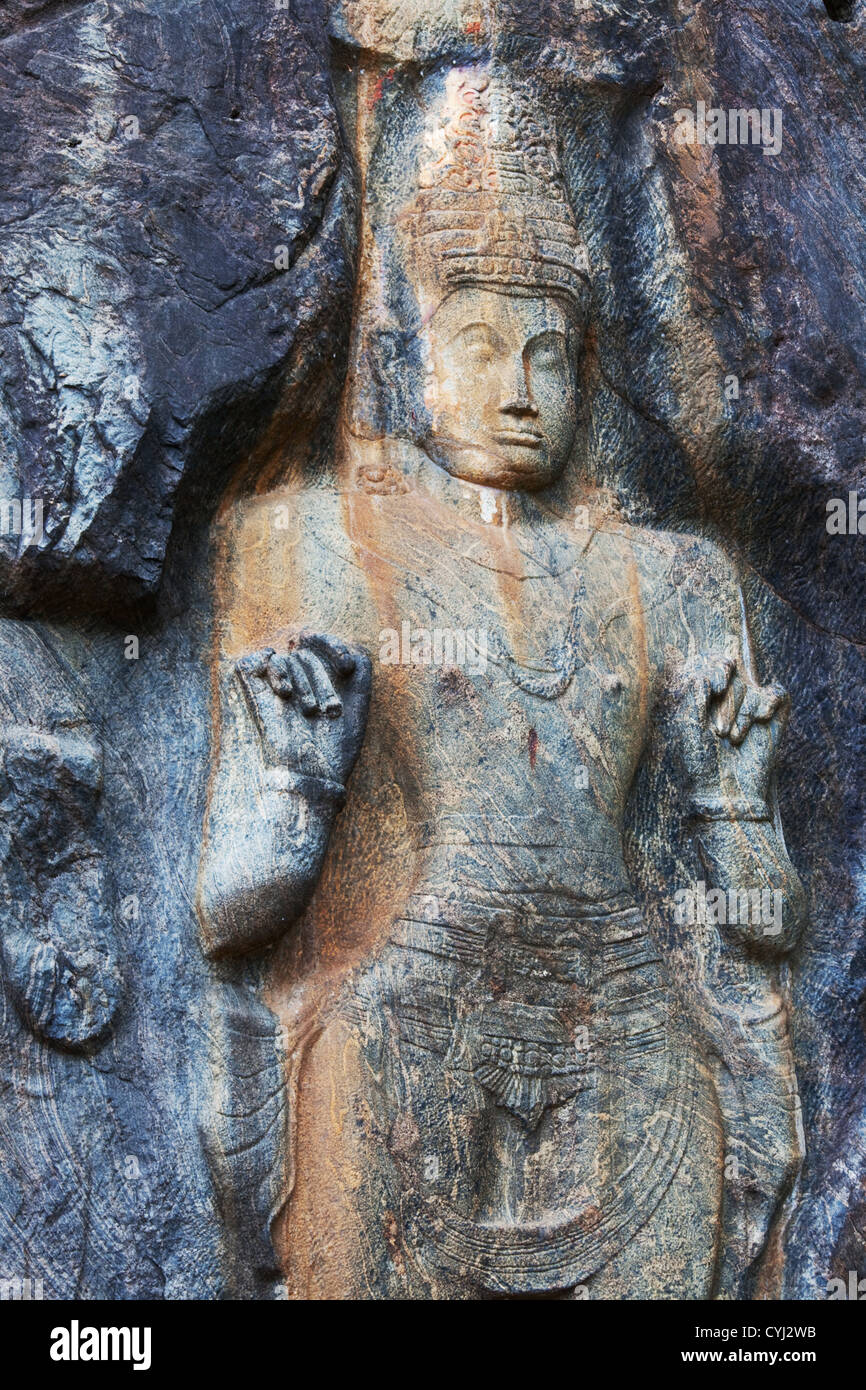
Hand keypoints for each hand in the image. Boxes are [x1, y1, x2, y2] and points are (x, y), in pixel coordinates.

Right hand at [234, 632, 370, 792]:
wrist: (310, 778)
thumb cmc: (335, 749)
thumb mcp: (359, 708)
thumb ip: (362, 674)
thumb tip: (348, 648)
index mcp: (318, 680)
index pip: (320, 644)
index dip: (333, 646)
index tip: (346, 667)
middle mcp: (296, 681)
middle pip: (307, 655)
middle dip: (322, 680)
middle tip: (329, 712)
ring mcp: (274, 686)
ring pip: (288, 659)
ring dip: (302, 682)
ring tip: (309, 712)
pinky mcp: (252, 693)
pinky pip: (255, 662)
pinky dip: (271, 668)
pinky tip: (285, 692)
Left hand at [672, 650, 788, 806]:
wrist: (726, 792)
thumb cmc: (700, 761)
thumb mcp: (688, 725)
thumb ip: (692, 694)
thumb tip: (704, 674)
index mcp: (705, 696)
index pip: (713, 664)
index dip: (717, 668)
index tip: (715, 686)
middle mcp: (729, 697)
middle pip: (733, 675)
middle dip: (727, 704)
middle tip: (720, 734)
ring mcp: (752, 705)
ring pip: (752, 686)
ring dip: (742, 714)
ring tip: (734, 739)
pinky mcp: (774, 716)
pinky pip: (777, 693)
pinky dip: (768, 704)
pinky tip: (760, 721)